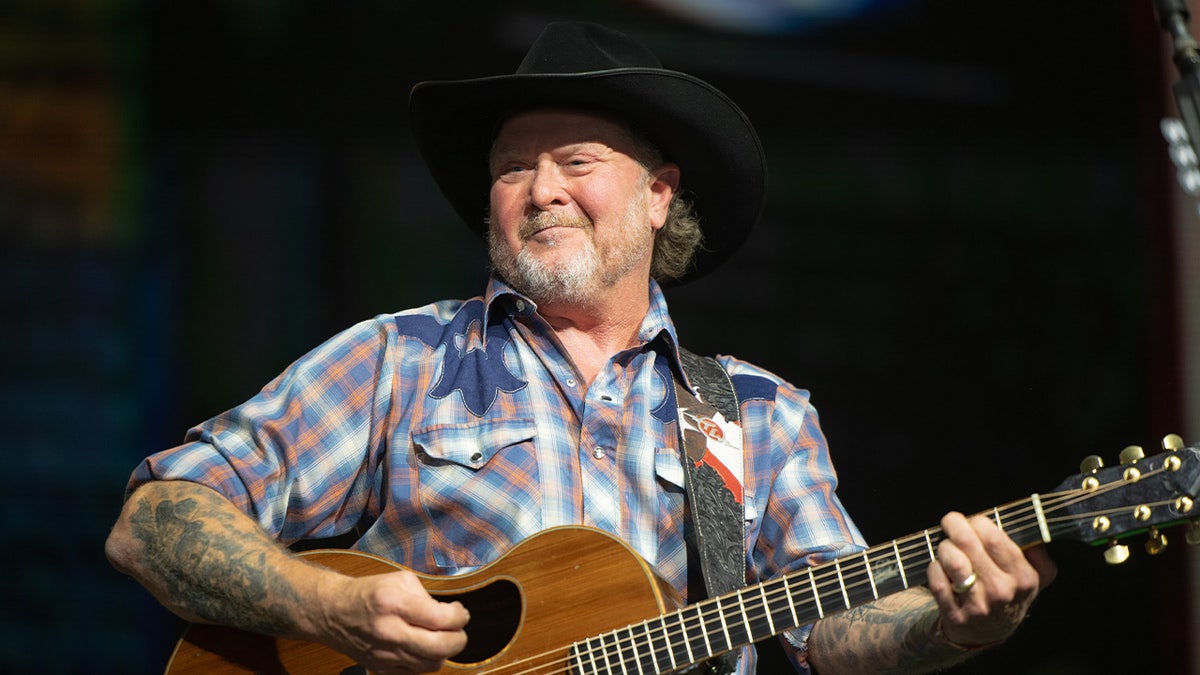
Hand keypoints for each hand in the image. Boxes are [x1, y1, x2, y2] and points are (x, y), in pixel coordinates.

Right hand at [317, 569, 469, 673]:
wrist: (334, 613)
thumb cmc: (368, 593)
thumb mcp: (399, 580)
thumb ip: (427, 596)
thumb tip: (448, 614)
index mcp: (395, 604)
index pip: (442, 619)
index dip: (460, 616)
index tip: (460, 612)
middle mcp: (390, 632)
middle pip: (440, 648)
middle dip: (459, 638)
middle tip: (458, 628)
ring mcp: (385, 655)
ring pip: (432, 664)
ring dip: (444, 651)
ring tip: (440, 636)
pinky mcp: (381, 669)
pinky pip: (416, 672)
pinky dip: (426, 661)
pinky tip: (423, 646)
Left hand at [926, 511, 1056, 647]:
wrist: (989, 632)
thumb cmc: (1008, 593)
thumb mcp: (1035, 576)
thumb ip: (1036, 550)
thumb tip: (1024, 524)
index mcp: (1024, 577)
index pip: (994, 538)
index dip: (977, 521)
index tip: (972, 520)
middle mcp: (1002, 592)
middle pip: (968, 543)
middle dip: (954, 526)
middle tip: (950, 523)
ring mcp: (978, 605)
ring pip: (952, 560)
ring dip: (944, 547)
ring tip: (947, 548)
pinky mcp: (955, 615)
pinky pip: (936, 580)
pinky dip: (935, 567)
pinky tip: (941, 568)